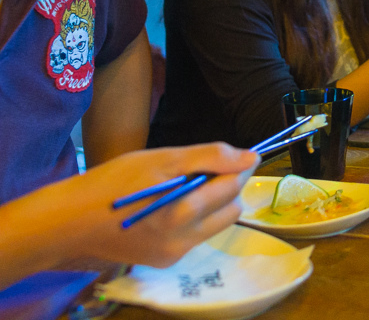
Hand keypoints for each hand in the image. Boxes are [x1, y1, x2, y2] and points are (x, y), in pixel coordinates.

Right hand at [0, 143, 258, 287]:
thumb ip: (209, 157)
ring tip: (185, 186)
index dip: (238, 167)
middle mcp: (184, 239)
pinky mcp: (165, 261)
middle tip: (206, 170)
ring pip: (216, 224)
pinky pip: (195, 236)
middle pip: (231, 209)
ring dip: (213, 203)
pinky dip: (194, 218)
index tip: (234, 155)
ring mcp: (175, 254)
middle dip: (228, 187)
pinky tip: (170, 205)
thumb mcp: (161, 159)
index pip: (233, 187)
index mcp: (184, 211)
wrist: (69, 222)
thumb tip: (250, 157)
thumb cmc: (112, 183)